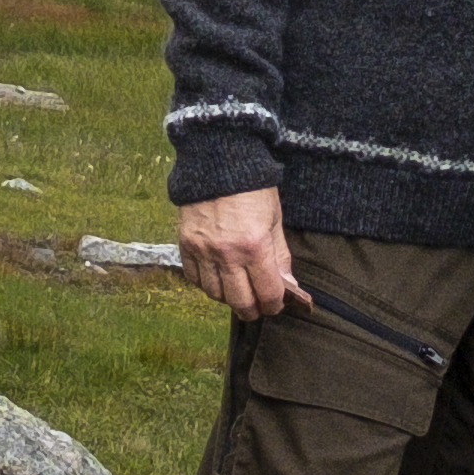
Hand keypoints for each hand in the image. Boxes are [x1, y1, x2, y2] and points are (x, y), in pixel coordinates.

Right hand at [174, 186, 297, 321]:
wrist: (219, 164)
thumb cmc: (253, 190)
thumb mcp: (275, 219)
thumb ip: (280, 255)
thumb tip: (288, 285)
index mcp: (255, 247)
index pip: (267, 293)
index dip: (274, 305)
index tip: (276, 305)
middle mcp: (227, 254)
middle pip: (239, 301)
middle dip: (252, 310)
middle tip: (257, 308)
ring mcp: (203, 251)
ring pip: (214, 294)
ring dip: (228, 299)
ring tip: (237, 292)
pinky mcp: (186, 246)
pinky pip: (194, 278)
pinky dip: (206, 284)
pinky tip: (216, 279)